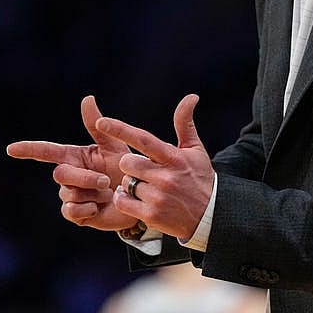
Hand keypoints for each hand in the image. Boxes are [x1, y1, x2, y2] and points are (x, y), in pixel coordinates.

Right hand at [6, 95, 137, 231]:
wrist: (139, 197)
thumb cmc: (126, 170)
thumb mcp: (113, 146)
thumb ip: (97, 126)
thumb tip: (87, 98)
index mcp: (74, 156)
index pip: (46, 151)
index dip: (28, 149)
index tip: (11, 149)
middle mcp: (69, 175)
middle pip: (61, 174)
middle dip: (84, 177)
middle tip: (106, 181)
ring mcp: (70, 195)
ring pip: (69, 193)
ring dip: (92, 193)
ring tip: (108, 193)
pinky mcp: (76, 214)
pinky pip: (72, 211)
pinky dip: (89, 208)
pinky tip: (100, 207)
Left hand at [96, 94, 214, 240]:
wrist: (210, 216)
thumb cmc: (200, 178)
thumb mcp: (194, 150)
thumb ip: (185, 123)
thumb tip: (191, 96)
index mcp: (173, 158)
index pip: (143, 139)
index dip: (120, 129)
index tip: (101, 122)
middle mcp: (165, 177)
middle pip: (127, 162)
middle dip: (130, 165)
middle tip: (143, 171)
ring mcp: (158, 197)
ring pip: (125, 182)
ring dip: (129, 184)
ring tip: (145, 187)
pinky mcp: (152, 215)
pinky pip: (123, 201)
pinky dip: (124, 199)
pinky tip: (135, 199)